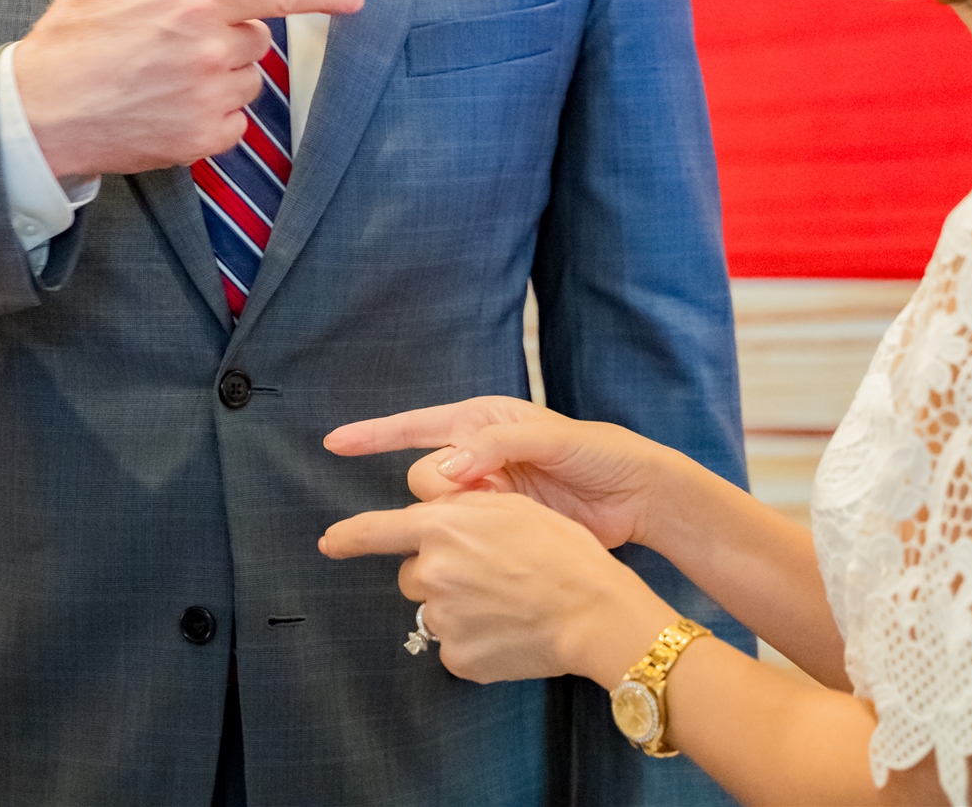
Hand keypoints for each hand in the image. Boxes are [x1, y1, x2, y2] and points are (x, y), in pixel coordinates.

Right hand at [13, 0, 364, 176]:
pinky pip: (234, 124)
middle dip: (230, 39)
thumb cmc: (70, 41)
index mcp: (193, 5)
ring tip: (166, 79)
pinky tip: (169, 110)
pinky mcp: (200, 140)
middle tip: (176, 44)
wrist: (38, 116)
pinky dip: (211, 119)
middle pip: (258, 41)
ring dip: (222, 80)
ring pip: (248, 84)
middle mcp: (209, 52)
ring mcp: (207, 99)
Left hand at [320, 492, 674, 684]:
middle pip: (412, 575)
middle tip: (485, 575)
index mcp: (442, 526)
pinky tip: (507, 632)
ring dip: (457, 607)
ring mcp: (442, 618)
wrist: (594, 611)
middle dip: (438, 574)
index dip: (347, 537)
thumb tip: (429, 525)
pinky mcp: (458, 657)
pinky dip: (474, 641)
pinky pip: (453, 646)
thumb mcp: (512, 507)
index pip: (374, 531)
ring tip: (504, 604)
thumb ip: (461, 509)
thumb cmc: (562, 551)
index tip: (328, 543)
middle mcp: (432, 571)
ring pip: (434, 611)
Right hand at [326, 396, 686, 550]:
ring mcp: (487, 495)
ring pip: (441, 513)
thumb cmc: (599, 453)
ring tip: (499, 518)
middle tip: (484, 497)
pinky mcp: (500, 528)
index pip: (415, 427)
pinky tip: (481, 549)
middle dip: (439, 492)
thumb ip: (496, 447)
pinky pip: (463, 537)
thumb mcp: (551, 438)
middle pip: (424, 477)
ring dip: (456, 521)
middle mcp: (477, 457)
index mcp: (483, 422)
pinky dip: (463, 543)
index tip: (334, 443)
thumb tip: (444, 468)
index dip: (373, 435)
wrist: (637, 497)